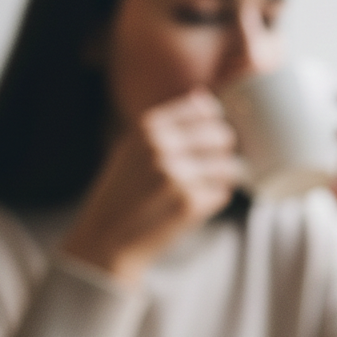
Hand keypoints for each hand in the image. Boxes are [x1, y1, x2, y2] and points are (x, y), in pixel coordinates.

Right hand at [61, 90, 243, 285]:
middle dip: (223, 152)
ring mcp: (179, 176)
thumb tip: (206, 98)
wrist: (106, 238)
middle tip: (208, 168)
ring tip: (200, 188)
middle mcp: (164, 147)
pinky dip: (214, 199)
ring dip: (223, 178)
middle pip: (224, 136)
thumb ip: (168, 124)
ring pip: (230, 166)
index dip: (213, 126)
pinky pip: (223, 194)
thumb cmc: (122, 192)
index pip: (206, 110)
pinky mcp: (191, 204)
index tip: (207, 141)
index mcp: (149, 128)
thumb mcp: (134, 148)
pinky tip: (192, 206)